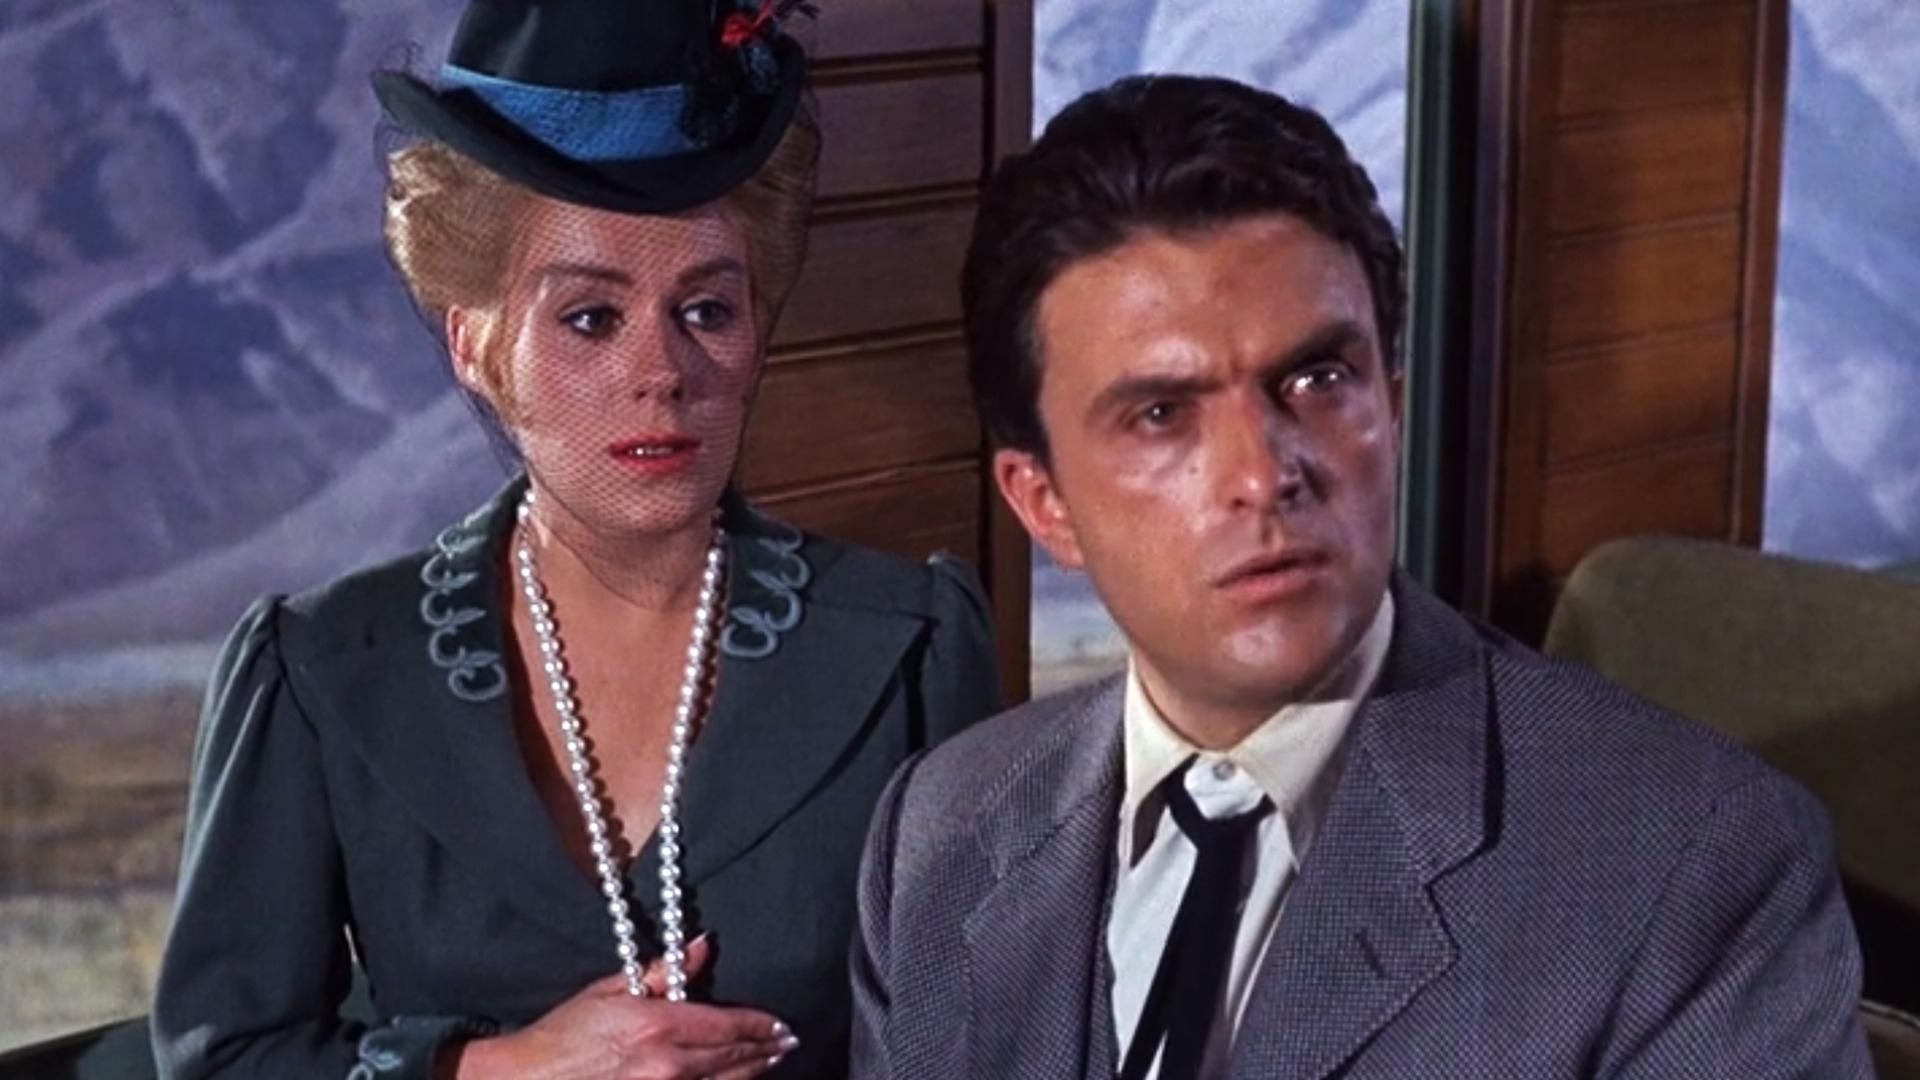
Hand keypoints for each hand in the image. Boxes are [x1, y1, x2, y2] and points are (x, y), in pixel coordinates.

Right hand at [446, 936, 797, 1079]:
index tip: (780, 1024)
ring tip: (768, 1062)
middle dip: (764, 1050)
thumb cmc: (563, 1034)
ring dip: (750, 1073)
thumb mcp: (611, 991)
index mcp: (660, 1025)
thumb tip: (702, 945)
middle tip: (786, 1043)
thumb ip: (662, 972)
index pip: (728, 1025)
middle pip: (734, 1059)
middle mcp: (669, 1065)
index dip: (759, 1025)